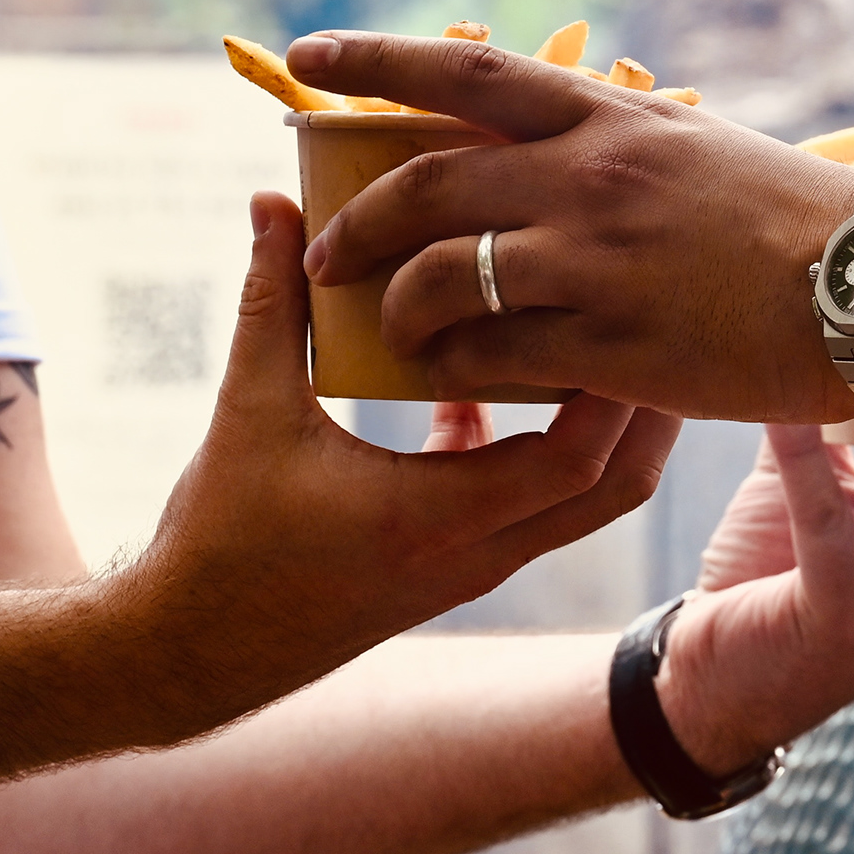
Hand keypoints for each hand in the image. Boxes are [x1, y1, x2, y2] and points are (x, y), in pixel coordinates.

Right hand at [122, 193, 680, 726]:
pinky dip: (533, 447)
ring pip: (579, 502)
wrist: (190, 653)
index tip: (627, 304)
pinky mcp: (451, 565)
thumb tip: (275, 201)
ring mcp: (469, 566)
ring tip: (611, 336)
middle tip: (663, 315)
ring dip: (603, 427)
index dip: (614, 384)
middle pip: (611, 488)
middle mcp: (474, 553)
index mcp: (438, 519)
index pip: (574, 459)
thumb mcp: (247, 412)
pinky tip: (486, 385)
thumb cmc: (216, 543)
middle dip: (648, 408)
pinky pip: (525, 505)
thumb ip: (272, 304)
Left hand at [291, 31, 853, 420]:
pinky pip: (494, 353)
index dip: (374, 59)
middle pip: (428, 182)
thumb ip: (617, 143)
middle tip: (327, 249)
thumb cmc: (800, 219)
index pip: (464, 71)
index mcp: (610, 119)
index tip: (308, 54)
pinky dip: (455, 364)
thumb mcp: (699, 149)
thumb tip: (555, 139)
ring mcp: (597, 261)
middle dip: (358, 218)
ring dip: (398, 304)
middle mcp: (590, 177)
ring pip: (444, 274)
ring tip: (386, 326)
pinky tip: (447, 376)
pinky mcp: (612, 345)